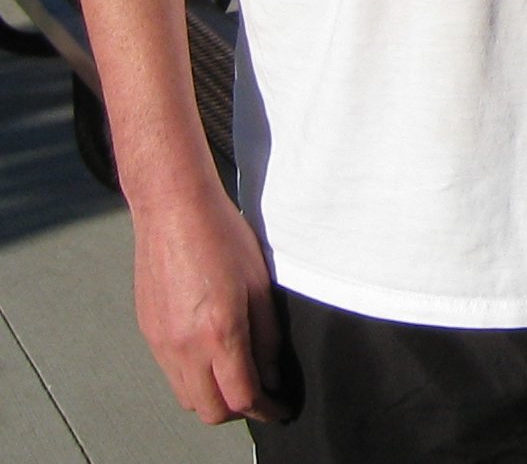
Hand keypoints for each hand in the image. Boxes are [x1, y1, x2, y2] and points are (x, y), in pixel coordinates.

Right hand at [131, 183, 289, 424]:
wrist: (174, 211)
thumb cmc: (222, 236)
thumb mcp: (260, 285)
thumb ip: (267, 336)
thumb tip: (272, 374)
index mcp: (219, 332)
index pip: (242, 396)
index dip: (267, 409)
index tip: (281, 408)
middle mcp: (184, 346)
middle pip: (209, 410)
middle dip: (238, 411)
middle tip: (262, 397)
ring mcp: (161, 343)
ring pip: (187, 397)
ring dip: (213, 397)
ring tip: (238, 378)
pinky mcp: (149, 333)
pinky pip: (171, 374)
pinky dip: (193, 378)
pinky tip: (212, 357)